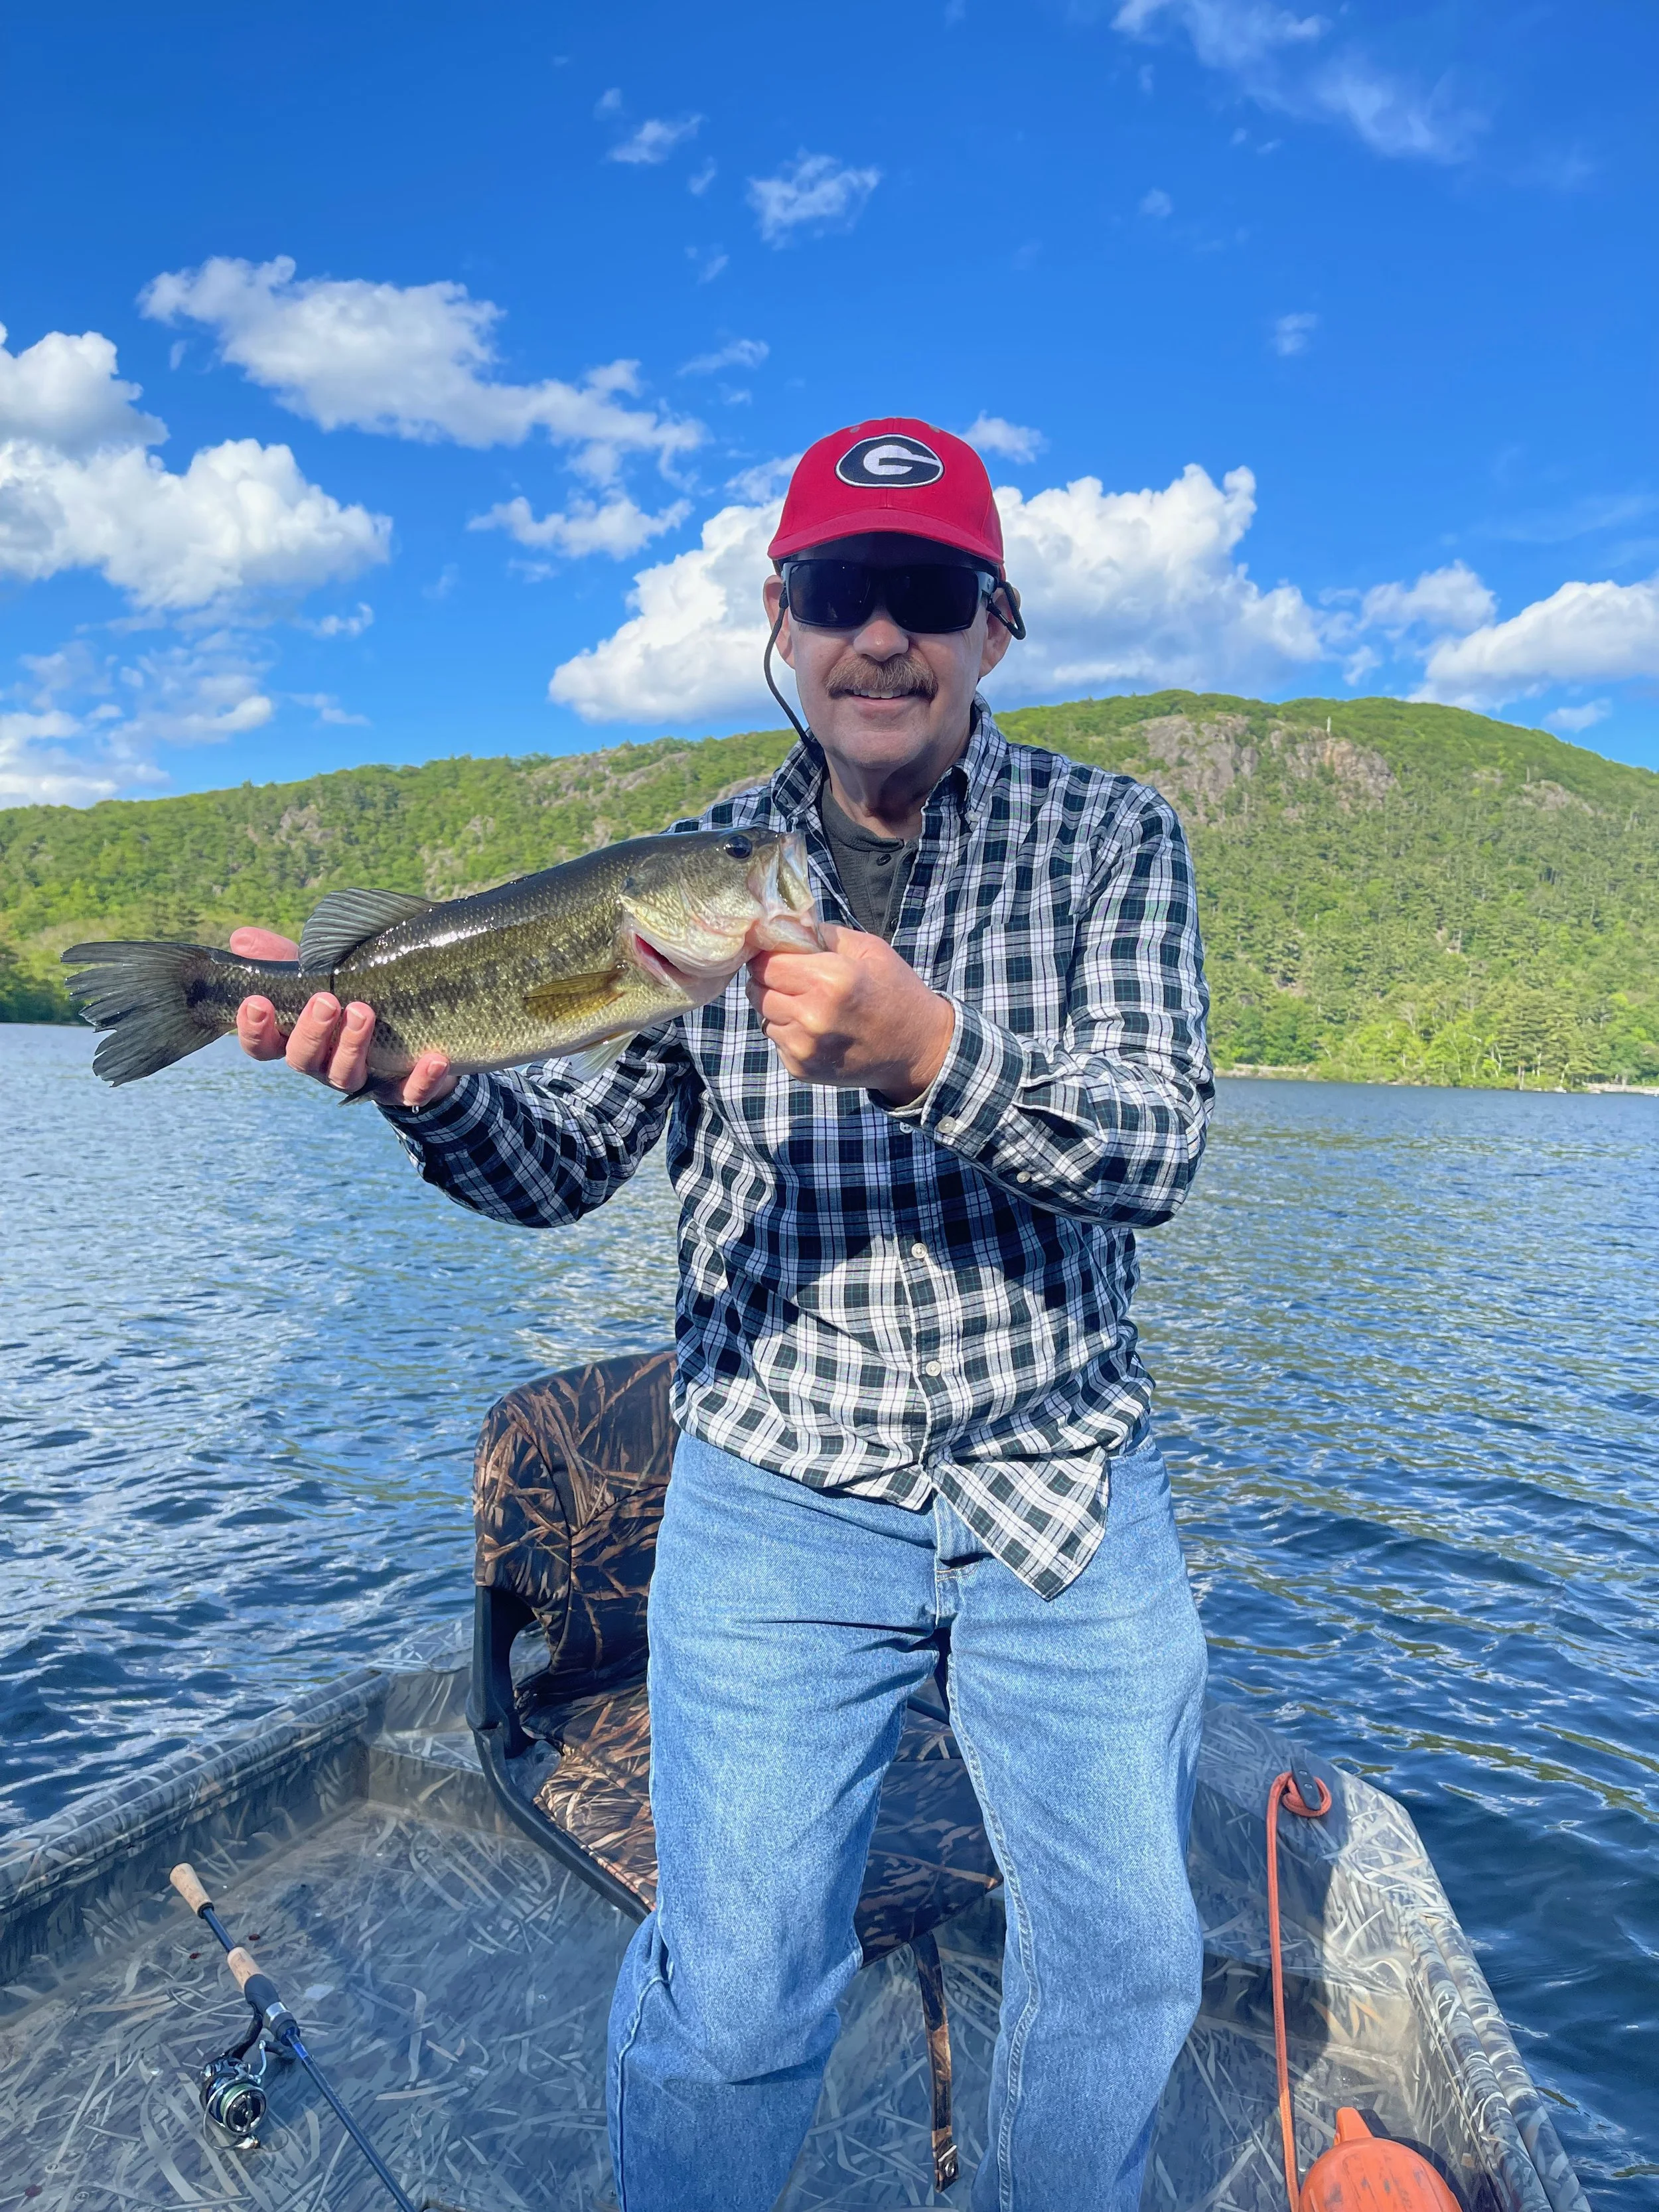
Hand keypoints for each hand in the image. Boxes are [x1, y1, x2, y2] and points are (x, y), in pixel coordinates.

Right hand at [229, 926, 458, 1109]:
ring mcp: (363, 1080)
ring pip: (347, 1075)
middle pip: (303, 1059)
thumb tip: (241, 937)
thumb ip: (283, 958)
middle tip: (325, 1000)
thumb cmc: (353, 999)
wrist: (413, 1034)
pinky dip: (422, 1079)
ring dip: (352, 1046)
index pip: (262, 1045)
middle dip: (311, 1031)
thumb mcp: (319, 975)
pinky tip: (434, 1058)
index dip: (253, 1029)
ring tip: (364, 1012)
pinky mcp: (403, 1089)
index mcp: (299, 1039)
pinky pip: (410, 1093)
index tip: (255, 1002)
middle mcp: (324, 1064)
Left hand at [745, 924, 953, 1103]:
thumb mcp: (869, 949)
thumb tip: (784, 925)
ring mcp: (804, 1047)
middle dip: (769, 981)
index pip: (766, 963)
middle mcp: (812, 1016)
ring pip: (763, 1017)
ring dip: (777, 1007)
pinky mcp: (801, 1069)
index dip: (768, 956)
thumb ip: (823, 934)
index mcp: (830, 979)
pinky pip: (776, 1041)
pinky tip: (816, 1029)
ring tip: (809, 1005)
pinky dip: (788, 1032)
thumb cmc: (896, 991)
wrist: (917, 1048)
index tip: (778, 955)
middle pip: (757, 990)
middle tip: (792, 979)